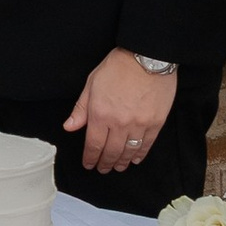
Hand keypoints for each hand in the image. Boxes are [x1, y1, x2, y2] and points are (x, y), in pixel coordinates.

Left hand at [65, 48, 178, 174]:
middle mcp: (119, 123)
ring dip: (122, 162)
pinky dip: (140, 154)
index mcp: (100, 114)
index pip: (93, 145)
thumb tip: (70, 126)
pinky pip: (146, 144)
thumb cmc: (118, 66)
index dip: (90, 158)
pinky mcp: (155, 122)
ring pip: (128, 151)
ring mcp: (139, 124)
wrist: (147, 57)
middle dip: (105, 163)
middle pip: (111, 152)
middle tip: (103, 169)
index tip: (89, 164)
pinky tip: (135, 158)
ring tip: (118, 167)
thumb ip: (81, 108)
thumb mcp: (92, 84)